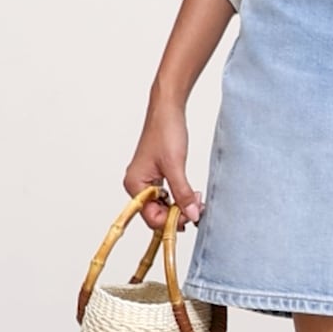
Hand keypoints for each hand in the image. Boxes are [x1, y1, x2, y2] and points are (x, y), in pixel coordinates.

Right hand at [124, 101, 201, 232]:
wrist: (168, 110)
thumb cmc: (165, 131)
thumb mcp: (176, 165)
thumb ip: (183, 193)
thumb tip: (191, 215)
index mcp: (135, 184)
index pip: (151, 217)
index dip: (171, 221)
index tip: (191, 217)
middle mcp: (137, 185)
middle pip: (157, 213)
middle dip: (178, 213)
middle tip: (198, 207)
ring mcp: (146, 181)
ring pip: (164, 205)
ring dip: (181, 206)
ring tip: (197, 199)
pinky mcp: (156, 176)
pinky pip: (167, 195)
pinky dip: (180, 196)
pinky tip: (192, 194)